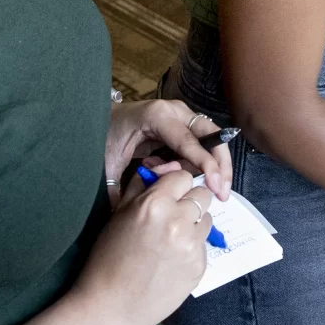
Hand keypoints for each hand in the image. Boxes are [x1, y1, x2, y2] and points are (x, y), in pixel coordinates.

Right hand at [71, 163, 213, 324]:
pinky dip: (191, 247)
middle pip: (202, 195)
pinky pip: (203, 245)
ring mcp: (192, 246)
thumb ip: (142, 187)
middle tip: (171, 216)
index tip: (167, 194)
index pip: (183, 176)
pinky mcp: (200, 266)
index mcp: (156, 205)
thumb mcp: (118, 215)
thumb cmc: (107, 259)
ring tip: (170, 240)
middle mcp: (179, 221)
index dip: (174, 184)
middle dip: (189, 201)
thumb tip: (161, 169)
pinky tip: (171, 260)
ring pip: (206, 219)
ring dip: (193, 224)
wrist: (110, 308)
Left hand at [106, 98, 232, 202]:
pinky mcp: (183, 123)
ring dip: (216, 165)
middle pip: (211, 135)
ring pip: (211, 138)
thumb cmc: (105, 134)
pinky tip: (200, 180)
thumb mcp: (107, 161)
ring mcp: (182, 115)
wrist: (101, 115)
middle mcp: (175, 111)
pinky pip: (201, 143)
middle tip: (223, 192)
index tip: (216, 187)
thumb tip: (122, 212)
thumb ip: (114, 187)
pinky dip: (204, 162)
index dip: (206, 165)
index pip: (189, 142)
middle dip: (221, 164)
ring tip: (215, 191)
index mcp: (157, 116)